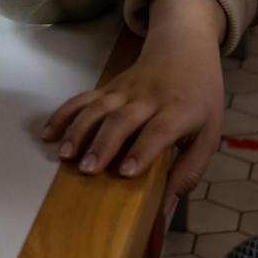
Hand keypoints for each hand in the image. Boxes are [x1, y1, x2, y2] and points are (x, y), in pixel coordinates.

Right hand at [40, 0, 226, 212]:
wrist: (184, 49)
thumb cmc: (199, 98)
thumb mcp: (208, 134)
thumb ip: (189, 171)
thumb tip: (167, 209)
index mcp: (178, 111)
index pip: (158, 131)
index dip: (142, 150)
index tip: (125, 172)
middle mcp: (148, 99)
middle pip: (122, 120)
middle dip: (103, 144)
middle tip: (86, 169)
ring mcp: (124, 90)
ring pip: (98, 108)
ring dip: (79, 129)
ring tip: (65, 154)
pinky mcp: (108, 87)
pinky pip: (83, 98)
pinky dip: (64, 113)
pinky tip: (49, 132)